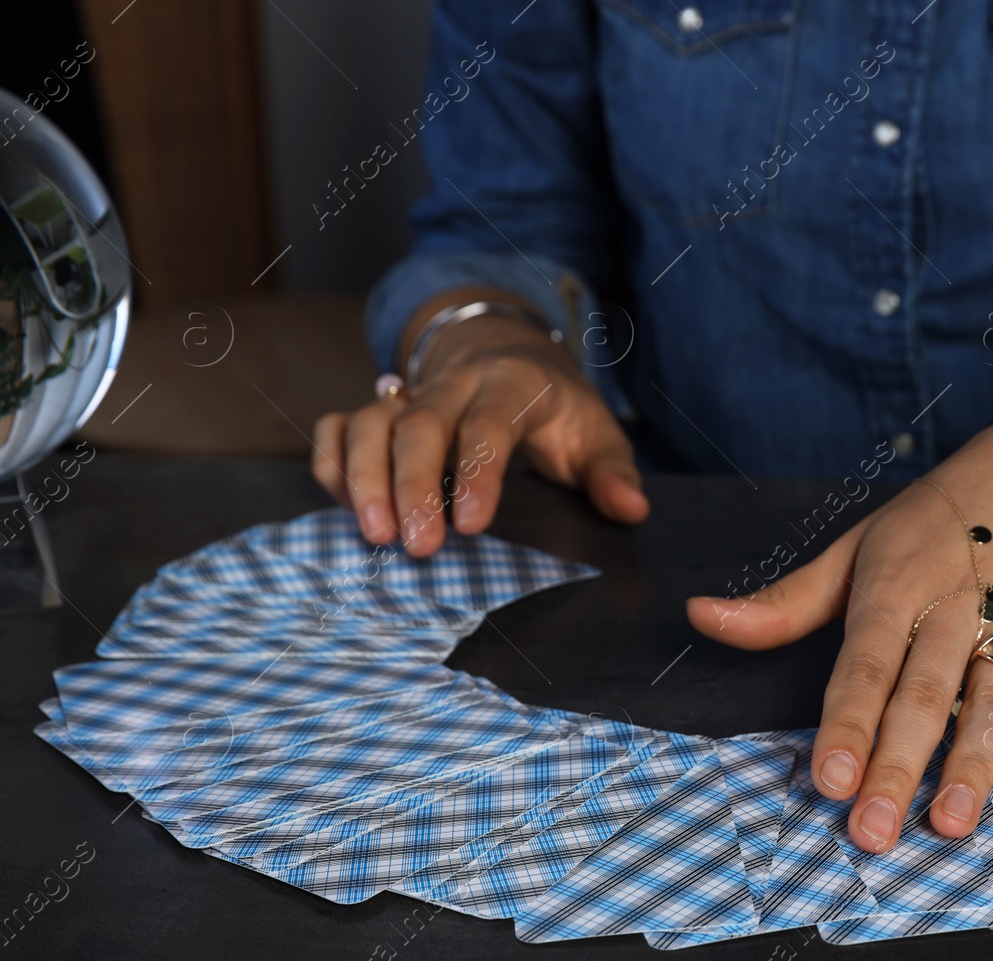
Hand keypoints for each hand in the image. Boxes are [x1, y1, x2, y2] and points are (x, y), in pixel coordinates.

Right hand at [312, 310, 647, 555]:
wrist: (507, 354)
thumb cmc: (555, 409)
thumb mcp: (596, 432)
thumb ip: (611, 471)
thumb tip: (631, 508)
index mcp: (512, 385)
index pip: (490, 424)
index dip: (478, 472)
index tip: (470, 525)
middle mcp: (452, 384)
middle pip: (420, 424)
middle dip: (412, 484)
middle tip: (415, 546)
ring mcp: (409, 394)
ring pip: (370, 422)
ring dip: (363, 477)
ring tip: (374, 535)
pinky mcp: (377, 409)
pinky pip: (338, 426)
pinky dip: (332, 463)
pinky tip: (344, 507)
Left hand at [687, 367, 992, 853]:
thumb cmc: (942, 517)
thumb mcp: (860, 544)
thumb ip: (787, 601)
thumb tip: (702, 617)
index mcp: (896, 587)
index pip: (865, 665)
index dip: (846, 724)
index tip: (827, 780)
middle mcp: (956, 607)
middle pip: (925, 694)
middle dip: (898, 765)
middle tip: (875, 832)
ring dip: (975, 762)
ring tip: (952, 822)